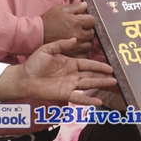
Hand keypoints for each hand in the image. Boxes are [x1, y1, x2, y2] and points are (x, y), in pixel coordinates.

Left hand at [0, 39, 115, 104]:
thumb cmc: (34, 63)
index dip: (99, 65)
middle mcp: (72, 74)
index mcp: (70, 63)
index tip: (110, 65)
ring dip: (100, 84)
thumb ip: (62, 45)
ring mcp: (69, 84)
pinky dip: (88, 100)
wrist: (24, 77)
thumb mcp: (48, 49)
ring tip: (113, 83)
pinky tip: (98, 101)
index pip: (88, 64)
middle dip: (104, 75)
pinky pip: (79, 98)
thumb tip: (75, 39)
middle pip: (91, 75)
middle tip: (116, 76)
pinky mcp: (64, 94)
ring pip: (88, 84)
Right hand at [41, 3, 95, 55]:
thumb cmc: (48, 21)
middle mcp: (79, 35)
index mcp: (77, 22)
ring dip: (86, 41)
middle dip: (87, 30)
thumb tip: (85, 5)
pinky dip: (82, 51)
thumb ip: (75, 8)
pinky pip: (84, 54)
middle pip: (92, 33)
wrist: (37, 35)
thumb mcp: (60, 10)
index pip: (92, 21)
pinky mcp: (72, 55)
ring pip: (90, 44)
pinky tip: (76, 47)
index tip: (83, 21)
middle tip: (80, 29)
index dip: (88, 20)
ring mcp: (76, 46)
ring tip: (78, 39)